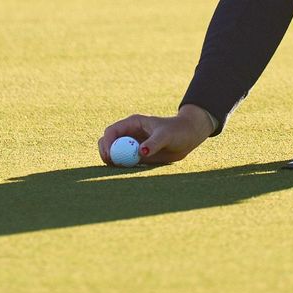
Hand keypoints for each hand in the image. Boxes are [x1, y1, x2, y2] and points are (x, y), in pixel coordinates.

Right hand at [97, 105, 212, 165]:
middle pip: (108, 141)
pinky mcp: (138, 155)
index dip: (107, 142)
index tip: (109, 154)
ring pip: (114, 152)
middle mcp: (129, 133)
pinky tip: (127, 169)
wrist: (187, 137)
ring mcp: (132, 144)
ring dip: (113, 160)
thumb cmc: (177, 131)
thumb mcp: (166, 135)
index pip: (112, 131)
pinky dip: (122, 166)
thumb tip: (141, 152)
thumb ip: (154, 143)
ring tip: (119, 167)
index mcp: (132, 123)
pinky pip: (125, 161)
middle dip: (105, 151)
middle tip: (109, 163)